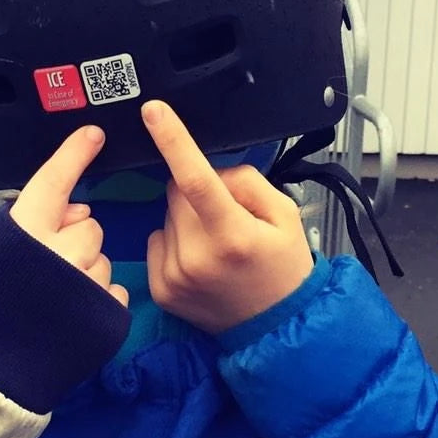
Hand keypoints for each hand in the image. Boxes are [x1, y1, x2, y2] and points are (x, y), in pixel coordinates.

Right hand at [9, 125, 128, 306]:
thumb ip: (35, 222)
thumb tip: (79, 208)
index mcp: (25, 231)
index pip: (57, 179)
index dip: (76, 154)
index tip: (94, 135)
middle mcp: (59, 253)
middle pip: (90, 225)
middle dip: (75, 239)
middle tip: (49, 266)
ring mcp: (86, 286)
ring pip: (103, 258)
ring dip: (87, 271)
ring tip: (56, 297)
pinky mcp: (106, 316)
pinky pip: (114, 290)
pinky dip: (98, 299)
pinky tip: (72, 315)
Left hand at [142, 100, 312, 333]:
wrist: (276, 327)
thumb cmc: (284, 265)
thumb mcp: (285, 213)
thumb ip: (246, 183)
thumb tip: (208, 172)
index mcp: (233, 233)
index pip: (196, 179)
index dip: (173, 140)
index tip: (152, 110)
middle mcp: (198, 255)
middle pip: (176, 192)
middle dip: (196, 191)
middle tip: (227, 216)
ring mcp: (175, 275)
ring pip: (166, 216)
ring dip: (186, 220)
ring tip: (217, 246)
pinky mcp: (161, 289)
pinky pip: (156, 240)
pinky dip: (174, 242)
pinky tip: (200, 262)